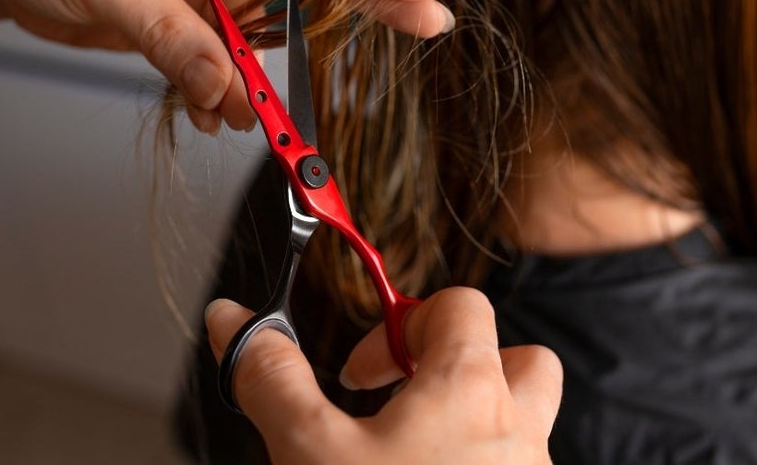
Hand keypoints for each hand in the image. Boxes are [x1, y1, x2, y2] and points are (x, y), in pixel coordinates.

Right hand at [204, 287, 561, 463]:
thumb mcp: (308, 451)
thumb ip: (272, 377)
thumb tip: (232, 318)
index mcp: (470, 391)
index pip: (461, 306)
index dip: (404, 321)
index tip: (358, 373)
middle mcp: (519, 433)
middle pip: (518, 359)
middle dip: (462, 368)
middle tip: (404, 404)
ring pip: (524, 424)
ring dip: (472, 423)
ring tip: (406, 458)